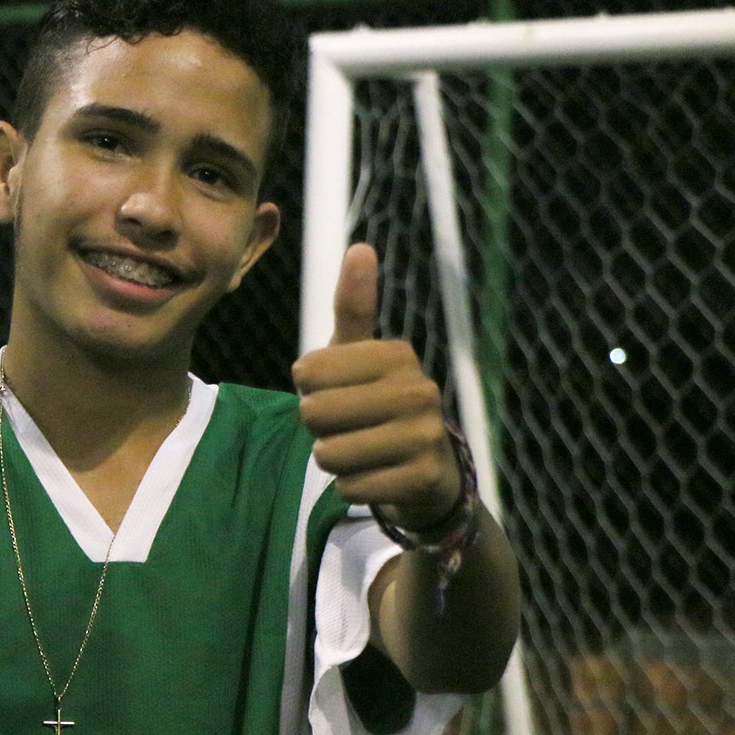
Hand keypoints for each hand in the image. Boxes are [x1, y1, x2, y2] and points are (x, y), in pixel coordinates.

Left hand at [293, 243, 460, 530]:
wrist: (428, 474)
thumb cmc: (378, 406)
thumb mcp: (361, 357)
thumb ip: (354, 307)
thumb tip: (360, 247)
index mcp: (397, 354)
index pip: (306, 371)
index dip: (306, 389)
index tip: (335, 392)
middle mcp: (419, 390)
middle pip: (314, 413)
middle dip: (316, 428)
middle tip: (346, 427)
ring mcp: (426, 436)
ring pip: (329, 454)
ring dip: (332, 459)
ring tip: (360, 452)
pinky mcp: (423, 478)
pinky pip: (350, 486)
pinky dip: (352, 487)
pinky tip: (376, 477)